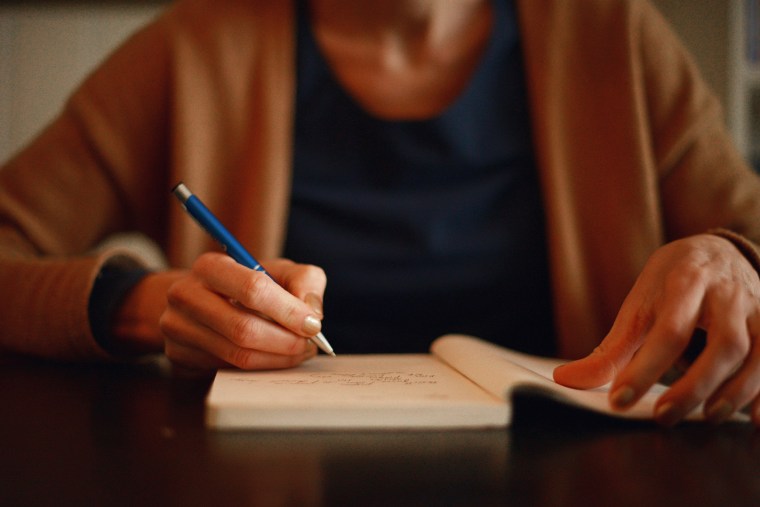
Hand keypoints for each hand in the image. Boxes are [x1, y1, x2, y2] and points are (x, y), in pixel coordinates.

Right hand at [159, 253, 325, 370]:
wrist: (196, 301)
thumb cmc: (245, 285)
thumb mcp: (276, 271)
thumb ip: (303, 281)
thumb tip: (312, 314)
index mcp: (211, 266)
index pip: (253, 289)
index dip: (288, 310)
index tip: (313, 325)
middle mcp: (186, 295)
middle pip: (244, 328)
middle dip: (286, 341)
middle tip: (310, 345)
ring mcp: (177, 328)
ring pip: (237, 354)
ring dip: (278, 358)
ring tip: (299, 351)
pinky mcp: (179, 355)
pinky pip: (229, 369)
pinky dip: (262, 366)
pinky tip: (277, 357)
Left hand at [553, 234, 759, 425]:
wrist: (717, 251)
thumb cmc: (670, 285)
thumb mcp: (638, 307)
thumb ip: (610, 350)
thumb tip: (566, 381)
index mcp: (684, 283)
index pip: (667, 330)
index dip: (644, 368)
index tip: (620, 400)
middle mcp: (726, 295)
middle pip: (723, 344)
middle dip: (695, 384)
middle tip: (665, 416)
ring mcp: (756, 309)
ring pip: (757, 353)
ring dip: (735, 391)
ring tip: (705, 418)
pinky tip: (752, 419)